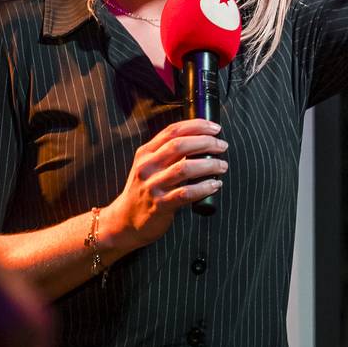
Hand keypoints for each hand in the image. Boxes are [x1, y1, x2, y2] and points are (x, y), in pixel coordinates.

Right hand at [104, 119, 227, 248]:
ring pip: (185, 168)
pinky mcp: (160, 205)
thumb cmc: (142, 191)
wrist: (125, 220)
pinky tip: (215, 185)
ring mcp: (152, 185)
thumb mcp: (148, 166)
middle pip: (179, 145)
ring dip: (209, 165)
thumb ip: (166, 153)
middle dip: (206, 143)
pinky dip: (204, 187)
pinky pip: (186, 193)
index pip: (172, 131)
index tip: (214, 127)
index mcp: (146, 153)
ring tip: (222, 166)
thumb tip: (200, 142)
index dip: (196, 126)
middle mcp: (147, 166)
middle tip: (222, 146)